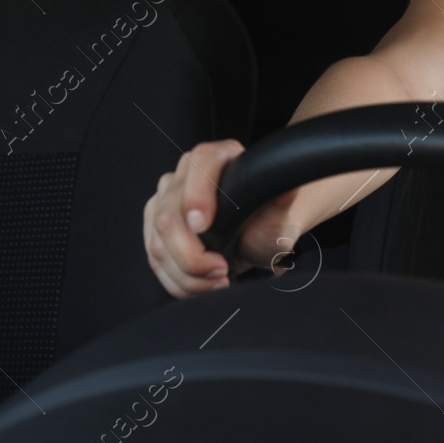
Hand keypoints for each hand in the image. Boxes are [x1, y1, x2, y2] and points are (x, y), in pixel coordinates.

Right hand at [143, 140, 302, 298]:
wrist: (259, 235)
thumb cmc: (270, 220)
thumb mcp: (281, 214)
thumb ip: (282, 201)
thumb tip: (288, 187)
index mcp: (218, 156)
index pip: (200, 164)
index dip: (196, 195)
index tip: (202, 227)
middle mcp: (185, 173)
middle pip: (169, 215)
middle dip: (192, 255)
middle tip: (221, 270)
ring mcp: (165, 199)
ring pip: (159, 243)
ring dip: (187, 274)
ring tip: (218, 282)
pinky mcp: (155, 227)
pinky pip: (155, 260)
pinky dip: (178, 281)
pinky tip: (201, 286)